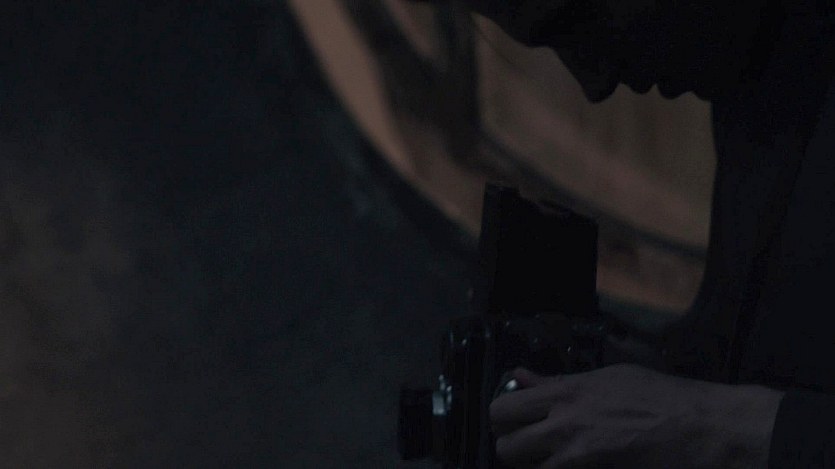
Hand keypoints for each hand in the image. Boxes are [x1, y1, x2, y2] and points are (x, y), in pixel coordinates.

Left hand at [490, 364, 784, 467]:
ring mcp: (577, 452)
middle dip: (511, 449)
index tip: (514, 422)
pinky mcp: (592, 468)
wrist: (702, 426)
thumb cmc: (660, 396)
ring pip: (527, 468)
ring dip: (534, 466)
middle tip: (528, 448)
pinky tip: (571, 465)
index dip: (502, 420)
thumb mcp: (607, 377)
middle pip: (504, 446)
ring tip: (553, 458)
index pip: (502, 408)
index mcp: (565, 392)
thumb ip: (558, 382)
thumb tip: (522, 376)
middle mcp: (563, 421)